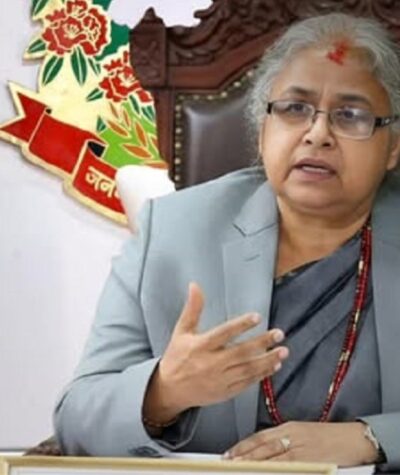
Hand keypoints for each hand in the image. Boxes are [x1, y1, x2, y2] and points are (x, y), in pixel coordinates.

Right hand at [143, 282, 288, 422]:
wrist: (170, 390)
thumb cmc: (176, 357)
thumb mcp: (181, 331)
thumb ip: (192, 308)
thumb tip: (194, 285)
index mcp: (200, 346)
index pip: (223, 334)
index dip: (241, 325)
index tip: (257, 317)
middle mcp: (211, 364)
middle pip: (240, 352)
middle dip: (262, 343)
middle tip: (279, 334)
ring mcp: (219, 380)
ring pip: (247, 369)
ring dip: (267, 360)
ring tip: (284, 351)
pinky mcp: (225, 392)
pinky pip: (247, 383)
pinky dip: (261, 375)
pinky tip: (274, 366)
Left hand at [224, 421, 378, 465]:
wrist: (354, 439)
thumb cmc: (329, 437)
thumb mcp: (302, 432)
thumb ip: (283, 440)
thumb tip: (262, 452)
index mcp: (289, 427)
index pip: (259, 436)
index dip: (242, 446)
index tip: (228, 454)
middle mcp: (293, 436)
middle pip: (262, 447)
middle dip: (242, 456)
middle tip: (227, 464)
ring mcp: (302, 449)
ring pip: (272, 459)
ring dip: (254, 465)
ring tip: (239, 470)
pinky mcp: (311, 461)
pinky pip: (289, 468)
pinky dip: (275, 471)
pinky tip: (265, 473)